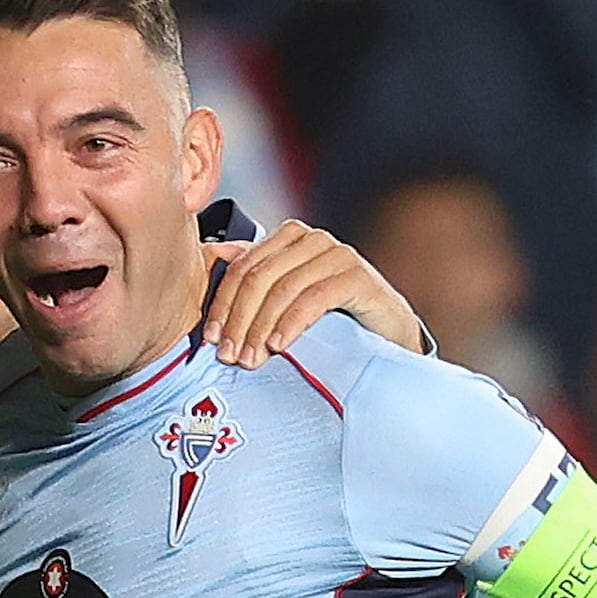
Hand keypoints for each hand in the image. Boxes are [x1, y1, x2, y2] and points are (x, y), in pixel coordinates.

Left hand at [201, 218, 418, 365]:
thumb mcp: (286, 303)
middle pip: (259, 277)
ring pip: (283, 289)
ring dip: (260, 328)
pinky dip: (291, 323)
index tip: (210, 339)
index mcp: (288, 238)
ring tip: (251, 359)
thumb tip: (209, 259)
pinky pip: (314, 298)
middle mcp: (312, 239)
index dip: (222, 304)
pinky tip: (278, 346)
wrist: (386, 334)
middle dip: (239, 320)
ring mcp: (337, 254)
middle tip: (229, 356)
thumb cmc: (331, 319)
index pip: (243, 267)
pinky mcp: (357, 276)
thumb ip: (254, 285)